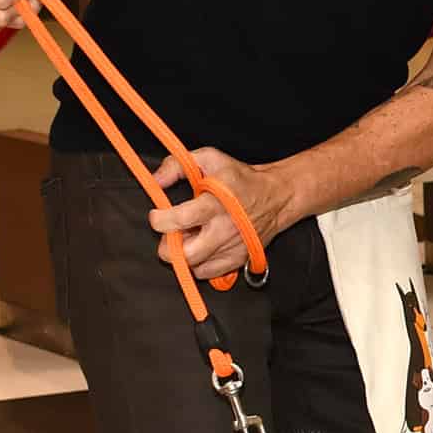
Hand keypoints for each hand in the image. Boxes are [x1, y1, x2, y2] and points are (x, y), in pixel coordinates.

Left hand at [148, 148, 292, 280]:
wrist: (276, 196)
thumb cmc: (241, 179)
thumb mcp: (210, 159)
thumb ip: (177, 165)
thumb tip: (155, 181)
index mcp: (215, 204)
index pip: (179, 220)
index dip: (159, 220)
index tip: (158, 215)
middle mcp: (224, 229)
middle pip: (184, 254)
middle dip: (169, 246)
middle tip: (173, 233)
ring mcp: (232, 248)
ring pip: (193, 266)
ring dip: (185, 254)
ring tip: (191, 237)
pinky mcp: (238, 260)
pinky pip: (207, 273)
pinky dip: (199, 263)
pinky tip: (203, 247)